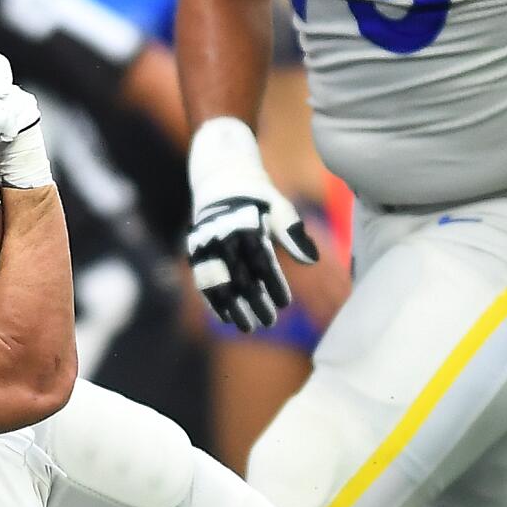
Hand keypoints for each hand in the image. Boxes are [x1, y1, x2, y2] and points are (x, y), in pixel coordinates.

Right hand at [186, 117, 317, 332]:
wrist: (221, 179)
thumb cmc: (258, 196)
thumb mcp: (279, 207)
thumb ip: (294, 234)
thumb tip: (312, 260)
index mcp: (246, 224)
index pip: (262, 262)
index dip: (273, 284)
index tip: (284, 303)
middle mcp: (223, 235)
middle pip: (240, 277)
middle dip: (255, 303)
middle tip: (269, 323)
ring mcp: (206, 244)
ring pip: (218, 284)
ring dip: (232, 308)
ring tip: (246, 326)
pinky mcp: (195, 251)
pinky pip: (202, 281)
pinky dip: (212, 301)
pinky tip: (225, 318)